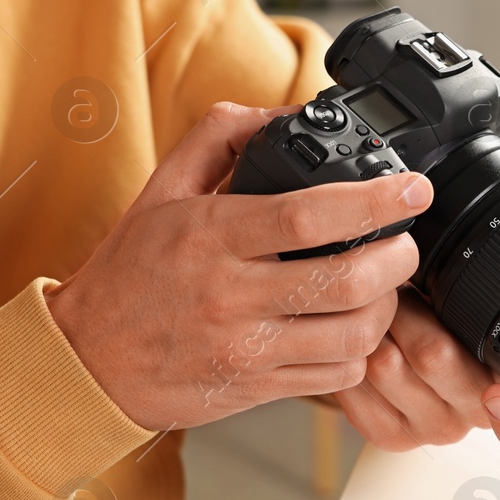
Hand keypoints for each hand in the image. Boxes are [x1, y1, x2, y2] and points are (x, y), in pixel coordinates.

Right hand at [47, 102, 430, 429]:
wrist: (86, 361)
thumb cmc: (130, 272)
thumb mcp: (162, 190)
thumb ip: (222, 137)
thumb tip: (286, 112)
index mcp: (211, 235)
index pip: (308, 216)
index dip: (374, 201)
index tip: (413, 187)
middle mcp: (230, 294)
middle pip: (346, 280)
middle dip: (399, 258)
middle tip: (406, 240)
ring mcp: (246, 348)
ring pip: (353, 334)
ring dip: (388, 307)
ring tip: (384, 285)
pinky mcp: (258, 388)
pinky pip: (337, 374)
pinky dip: (361, 349)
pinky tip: (352, 327)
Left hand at [334, 240, 499, 466]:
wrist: (400, 317)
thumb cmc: (469, 303)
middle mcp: (482, 419)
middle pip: (461, 395)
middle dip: (436, 343)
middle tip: (416, 302)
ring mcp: (435, 427)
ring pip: (411, 392)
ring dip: (395, 340)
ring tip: (388, 307)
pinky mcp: (389, 430)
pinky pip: (369, 409)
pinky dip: (362, 370)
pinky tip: (366, 341)